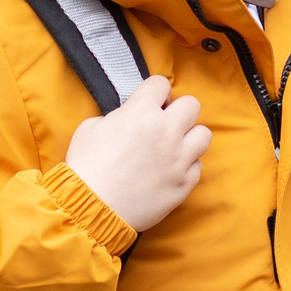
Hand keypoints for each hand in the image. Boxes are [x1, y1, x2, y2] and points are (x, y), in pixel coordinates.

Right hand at [66, 76, 211, 230]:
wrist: (91, 207)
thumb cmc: (86, 167)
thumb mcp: (90, 127)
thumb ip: (117, 116)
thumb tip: (127, 118)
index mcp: (141, 111)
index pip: (161, 83)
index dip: (154, 92)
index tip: (150, 102)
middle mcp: (166, 131)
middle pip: (192, 104)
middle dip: (177, 111)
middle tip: (164, 123)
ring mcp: (179, 158)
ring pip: (204, 134)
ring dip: (189, 137)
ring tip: (174, 147)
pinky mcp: (184, 183)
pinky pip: (198, 166)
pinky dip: (186, 167)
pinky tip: (170, 171)